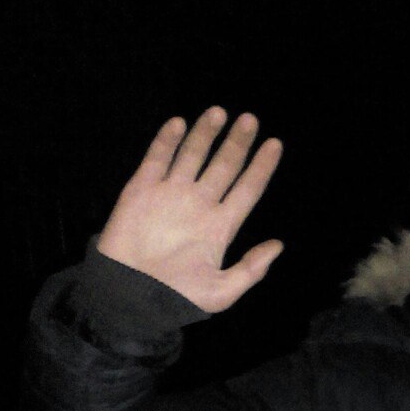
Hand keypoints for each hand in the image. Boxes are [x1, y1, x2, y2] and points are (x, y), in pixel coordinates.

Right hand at [96, 107, 283, 311]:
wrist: (130, 297)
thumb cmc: (176, 298)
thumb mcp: (221, 292)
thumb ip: (251, 269)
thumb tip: (279, 245)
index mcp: (220, 227)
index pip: (247, 189)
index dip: (261, 167)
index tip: (275, 144)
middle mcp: (199, 205)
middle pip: (223, 166)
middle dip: (237, 142)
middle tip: (250, 119)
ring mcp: (171, 194)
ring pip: (193, 155)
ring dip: (206, 133)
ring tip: (220, 112)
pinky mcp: (142, 190)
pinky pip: (157, 159)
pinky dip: (167, 141)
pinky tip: (180, 123)